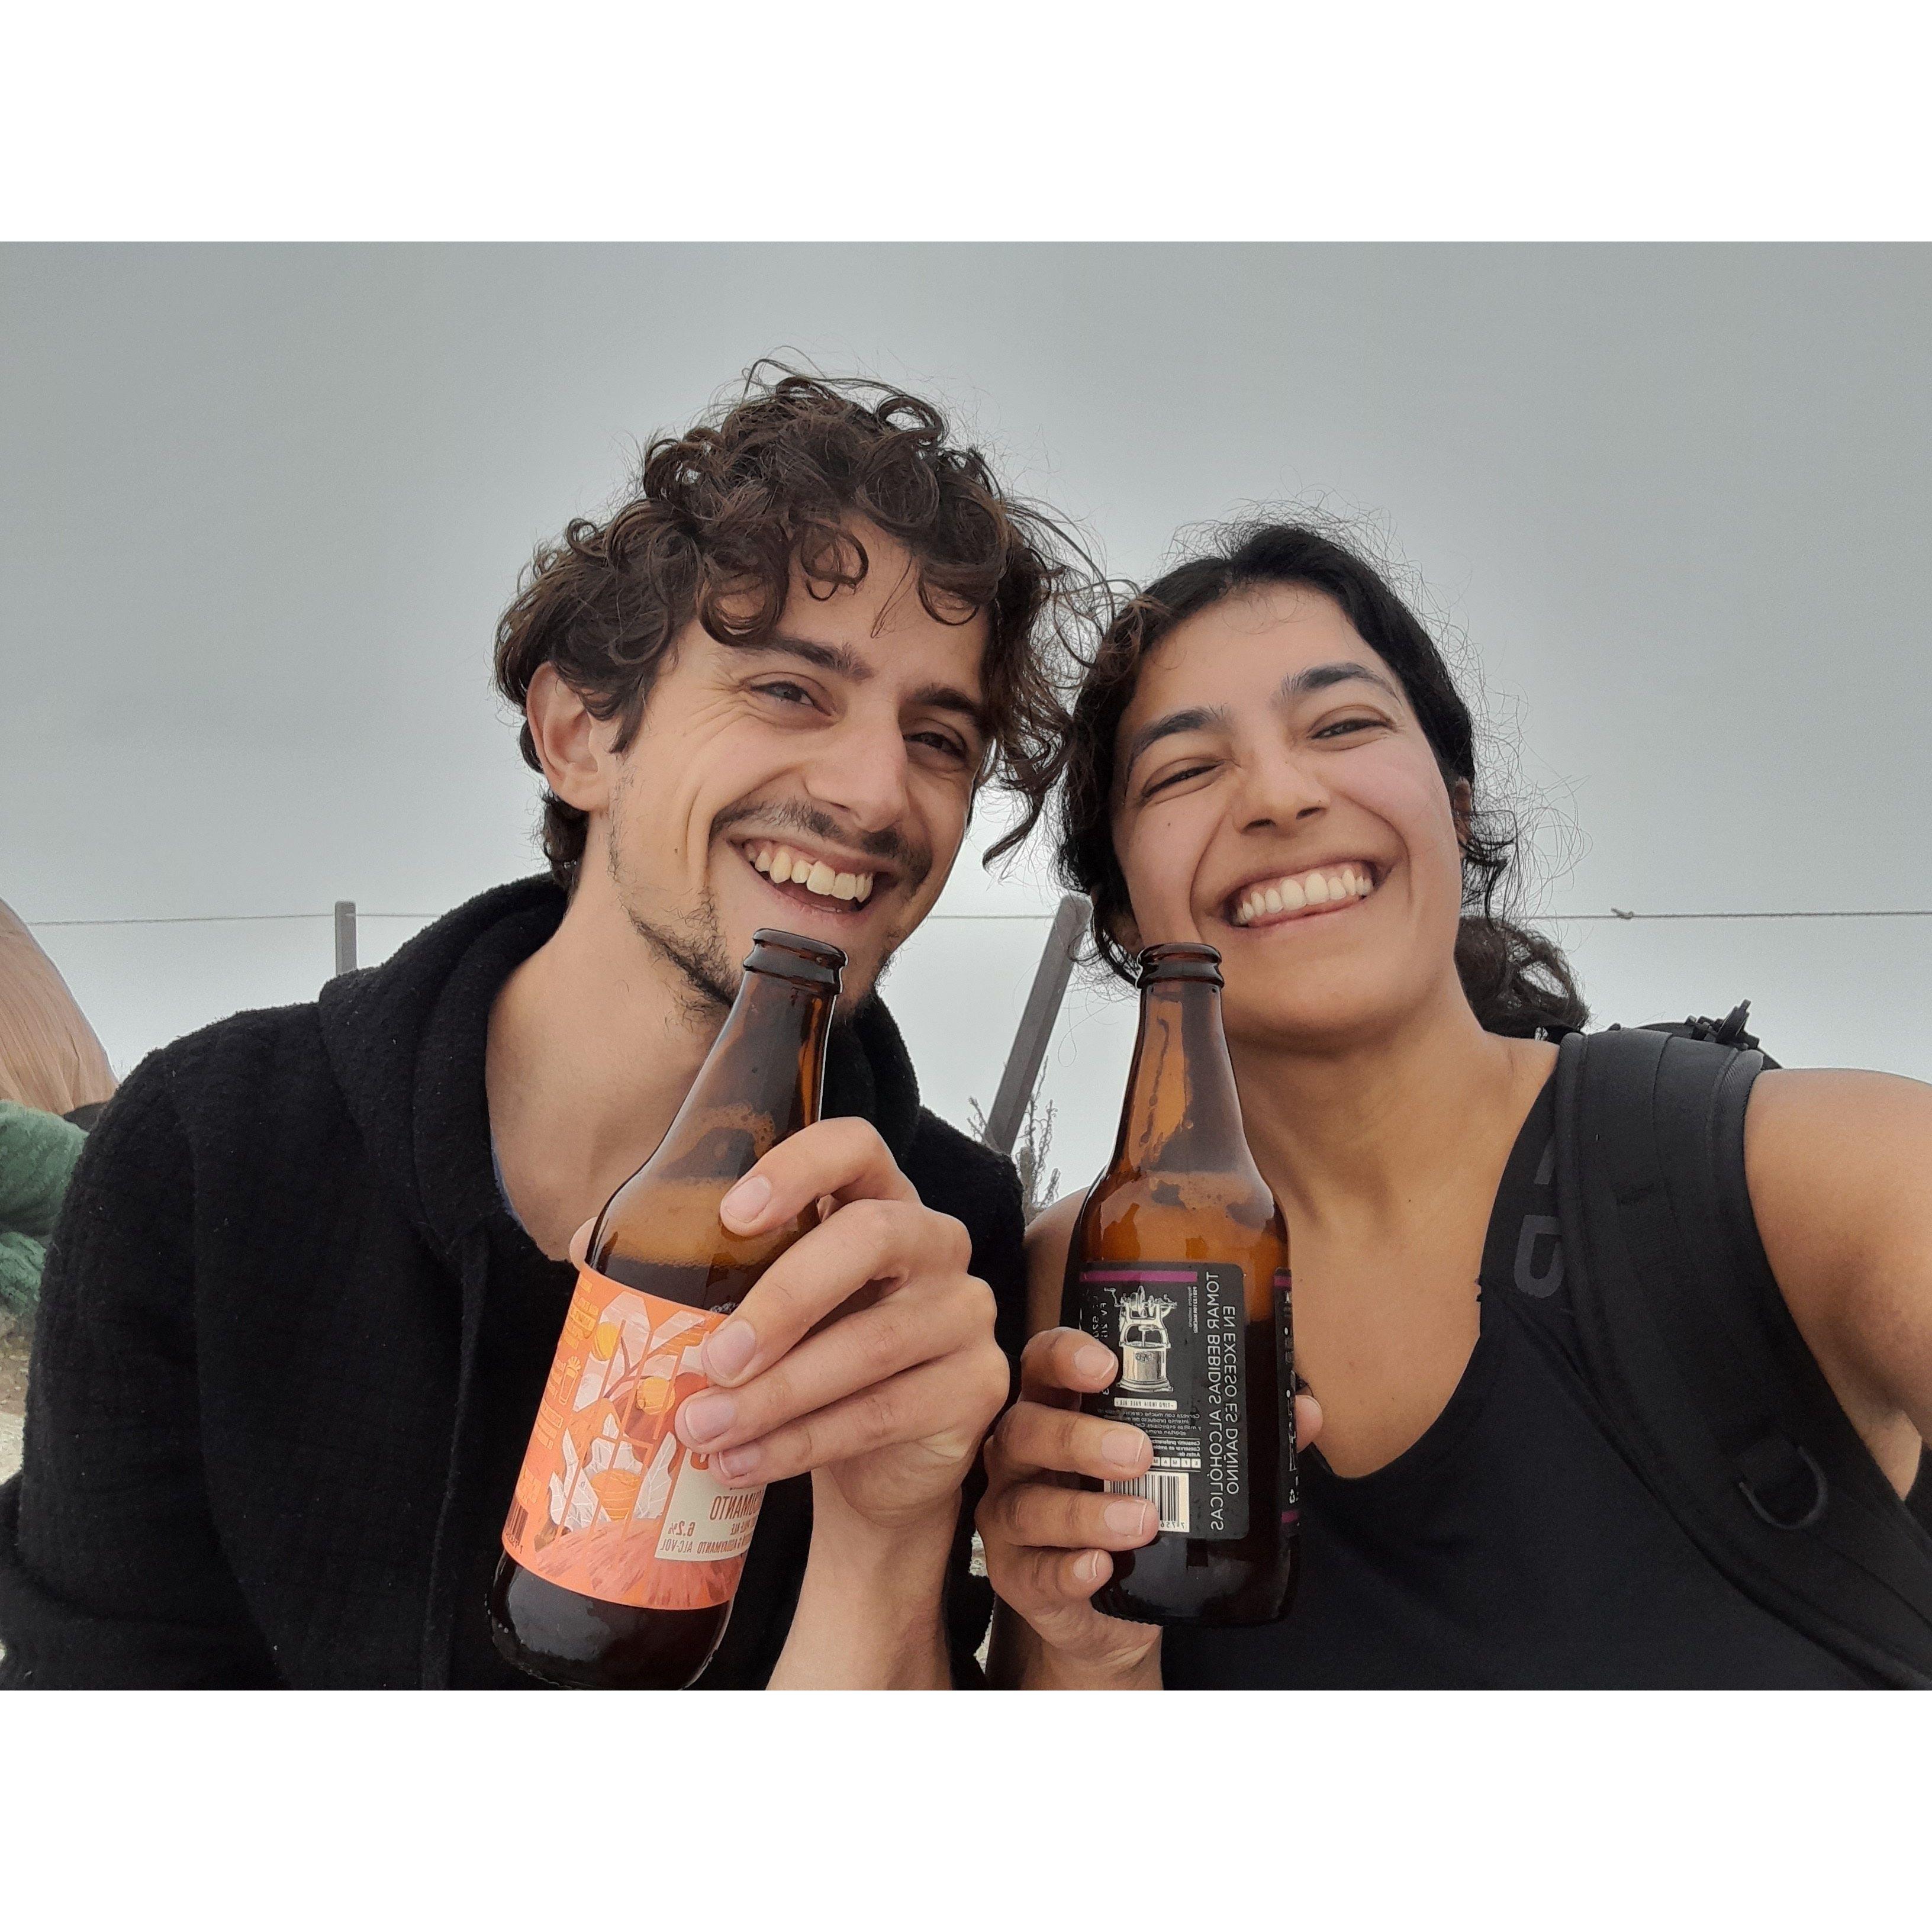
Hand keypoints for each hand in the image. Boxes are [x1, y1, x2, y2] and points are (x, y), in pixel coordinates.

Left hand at [648, 1117, 1007, 1534]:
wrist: (876, 1467)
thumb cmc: (810, 1361)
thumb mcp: (754, 1307)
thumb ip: (687, 1269)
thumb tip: (586, 1243)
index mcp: (878, 1199)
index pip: (856, 1146)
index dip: (801, 1165)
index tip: (734, 1212)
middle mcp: (934, 1243)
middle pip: (872, 1236)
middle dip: (784, 1298)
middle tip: (712, 1358)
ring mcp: (965, 1313)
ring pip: (873, 1342)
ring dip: (778, 1392)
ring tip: (703, 1428)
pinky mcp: (976, 1386)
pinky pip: (884, 1411)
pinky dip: (802, 1441)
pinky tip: (742, 1461)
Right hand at [978, 1326, 1322, 1683]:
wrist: (1108, 1615)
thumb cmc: (1138, 1514)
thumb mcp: (1178, 1472)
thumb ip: (1234, 1437)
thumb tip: (1303, 1409)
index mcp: (1058, 1410)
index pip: (1043, 1364)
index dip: (1067, 1355)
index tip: (1109, 1364)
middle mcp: (1022, 1457)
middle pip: (1028, 1429)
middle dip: (1080, 1437)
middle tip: (1140, 1453)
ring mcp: (1011, 1516)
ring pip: (1028, 1503)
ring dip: (1085, 1511)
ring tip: (1143, 1520)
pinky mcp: (1016, 1576)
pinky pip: (1033, 1571)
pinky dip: (1066, 1568)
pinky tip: (1099, 1568)